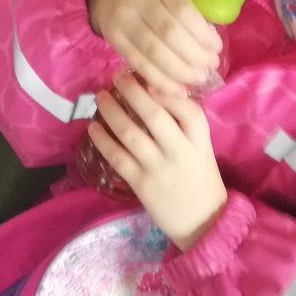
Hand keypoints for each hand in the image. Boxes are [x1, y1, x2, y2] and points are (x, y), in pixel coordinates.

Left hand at [87, 73, 226, 249]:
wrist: (203, 222)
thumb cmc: (200, 176)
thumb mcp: (201, 146)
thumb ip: (183, 122)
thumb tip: (154, 88)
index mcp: (200, 140)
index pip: (186, 107)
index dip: (164, 89)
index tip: (146, 73)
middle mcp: (180, 151)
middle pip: (154, 115)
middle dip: (132, 91)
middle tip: (116, 75)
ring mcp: (159, 168)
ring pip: (131, 134)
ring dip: (112, 112)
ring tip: (99, 96)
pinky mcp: (142, 185)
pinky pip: (118, 158)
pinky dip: (103, 140)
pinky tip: (92, 127)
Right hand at [88, 0, 222, 92]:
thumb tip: (219, 18)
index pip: (183, 9)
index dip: (202, 32)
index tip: (216, 47)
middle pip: (169, 32)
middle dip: (194, 54)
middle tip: (210, 66)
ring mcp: (122, 19)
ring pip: (154, 51)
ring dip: (180, 71)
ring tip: (198, 78)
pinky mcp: (114, 38)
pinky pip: (139, 64)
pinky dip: (160, 81)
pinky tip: (177, 90)